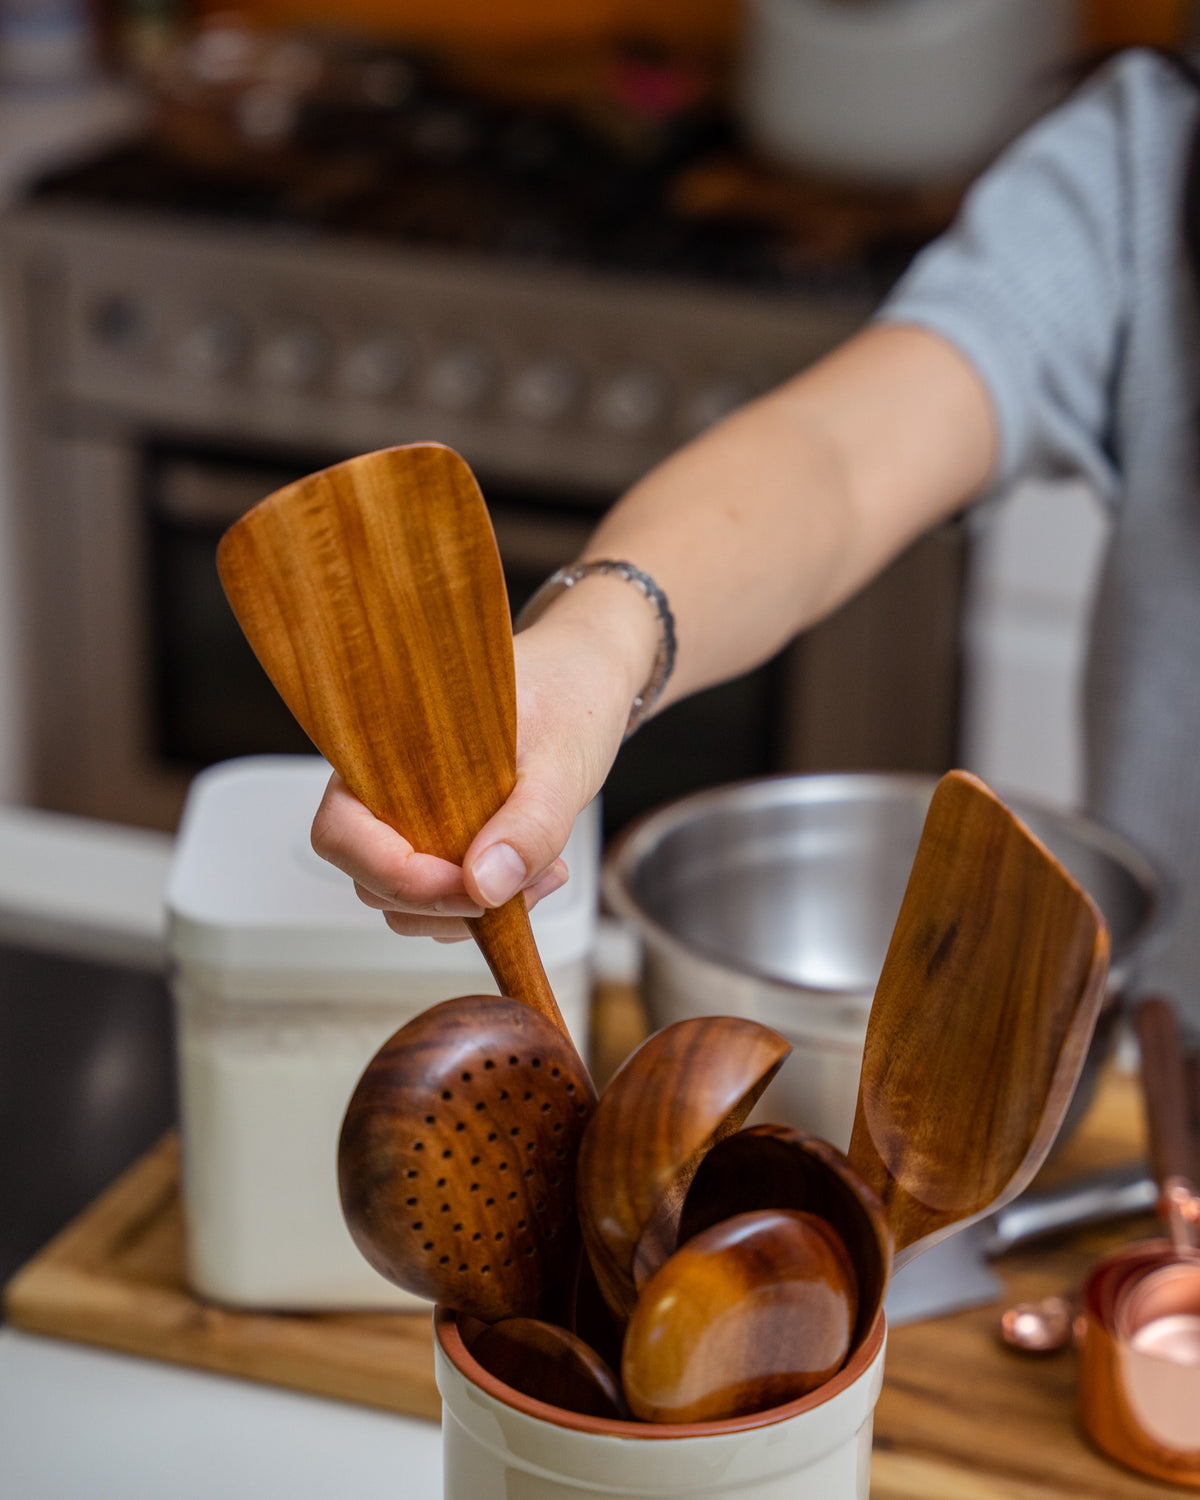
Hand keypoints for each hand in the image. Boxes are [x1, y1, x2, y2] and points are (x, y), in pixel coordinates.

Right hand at [310, 599, 641, 940]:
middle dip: (447, 901)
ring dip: (474, 911)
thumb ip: (527, 826)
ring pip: (407, 901)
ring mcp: (411, 820)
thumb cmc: (566, 699)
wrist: (586, 679)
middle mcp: (385, 788)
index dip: (395, 873)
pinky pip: (442, 900)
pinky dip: (488, 905)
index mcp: (386, 748)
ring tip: (544, 871)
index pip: (341, 832)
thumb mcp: (561, 762)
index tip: (469, 887)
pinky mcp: (442, 842)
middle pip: (372, 879)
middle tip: (526, 879)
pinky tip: (537, 873)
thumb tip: (483, 887)